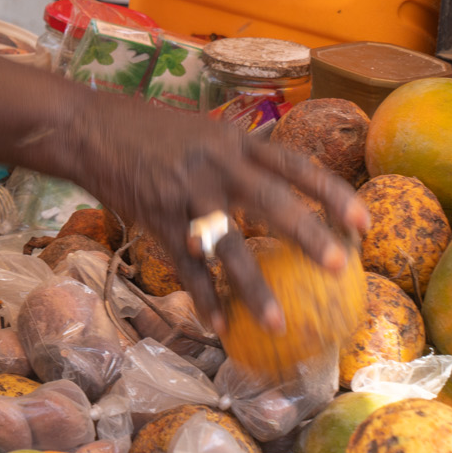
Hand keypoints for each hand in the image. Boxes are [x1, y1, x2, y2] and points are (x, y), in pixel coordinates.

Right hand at [66, 94, 368, 333]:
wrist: (88, 127)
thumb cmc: (149, 131)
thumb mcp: (203, 132)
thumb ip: (239, 155)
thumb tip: (282, 180)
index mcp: (233, 141)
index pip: (294, 165)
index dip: (332, 193)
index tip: (363, 221)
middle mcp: (214, 164)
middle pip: (269, 200)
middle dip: (307, 234)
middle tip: (339, 266)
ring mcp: (184, 191)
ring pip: (226, 244)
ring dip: (253, 288)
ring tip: (278, 324)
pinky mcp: (155, 216)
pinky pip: (184, 265)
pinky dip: (202, 297)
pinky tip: (219, 325)